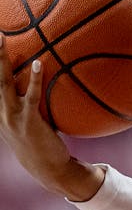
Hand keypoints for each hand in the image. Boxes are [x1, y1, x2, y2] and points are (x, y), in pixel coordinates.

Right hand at [0, 47, 103, 199]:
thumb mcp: (31, 125)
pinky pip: (31, 96)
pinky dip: (33, 79)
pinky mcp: (29, 121)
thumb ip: (33, 107)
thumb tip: (45, 87)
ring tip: (2, 39)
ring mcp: (12, 116)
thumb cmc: (42, 146)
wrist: (49, 170)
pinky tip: (38, 63)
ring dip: (2, 60)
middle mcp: (1, 112)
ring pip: (3, 82)